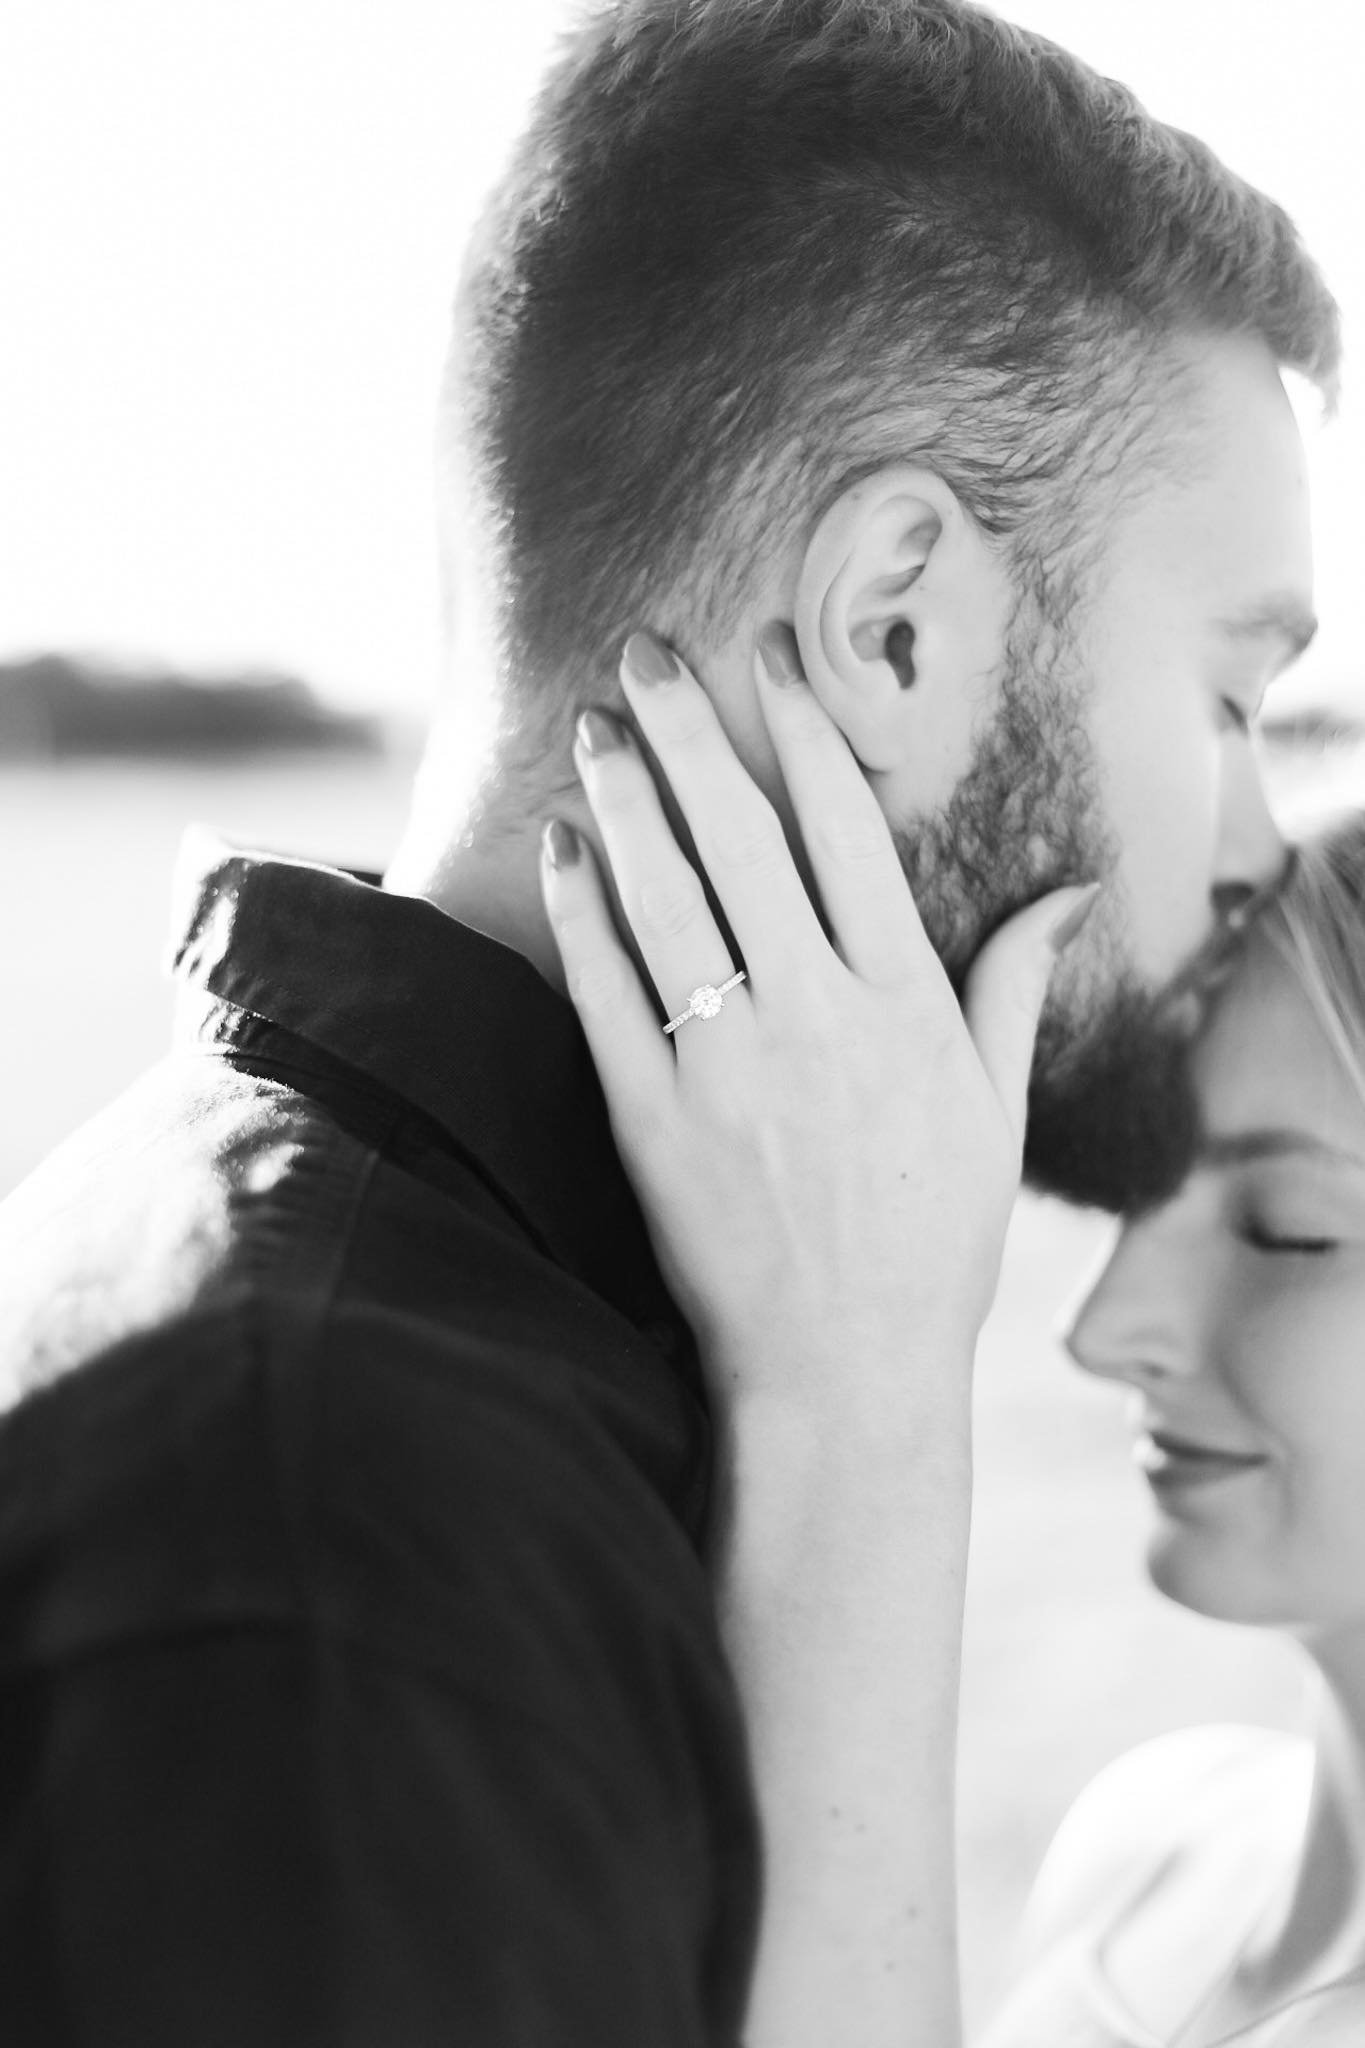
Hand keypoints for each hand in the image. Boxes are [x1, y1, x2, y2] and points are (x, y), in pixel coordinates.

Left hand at [540, 624, 1095, 1423]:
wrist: (844, 1375)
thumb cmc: (931, 1245)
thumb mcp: (996, 1111)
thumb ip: (1012, 986)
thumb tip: (1071, 892)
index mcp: (902, 1004)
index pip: (845, 830)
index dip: (802, 728)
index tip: (769, 651)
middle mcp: (813, 1017)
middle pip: (740, 840)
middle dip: (690, 731)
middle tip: (645, 654)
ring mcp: (726, 1067)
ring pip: (664, 900)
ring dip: (625, 801)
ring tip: (592, 727)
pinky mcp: (651, 1120)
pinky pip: (605, 994)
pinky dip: (579, 914)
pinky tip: (561, 848)